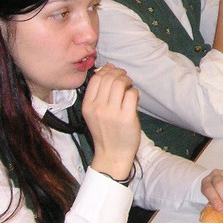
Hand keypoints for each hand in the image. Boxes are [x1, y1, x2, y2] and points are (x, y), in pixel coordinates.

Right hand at [83, 64, 140, 180]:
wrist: (112, 154)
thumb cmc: (105, 132)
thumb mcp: (94, 112)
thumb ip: (99, 92)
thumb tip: (107, 67)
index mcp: (87, 105)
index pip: (96, 79)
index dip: (107, 71)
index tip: (114, 72)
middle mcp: (98, 108)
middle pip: (109, 78)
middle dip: (119, 73)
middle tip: (125, 78)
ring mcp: (112, 112)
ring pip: (121, 83)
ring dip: (127, 80)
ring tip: (129, 86)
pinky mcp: (127, 117)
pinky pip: (132, 94)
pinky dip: (134, 92)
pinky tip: (134, 98)